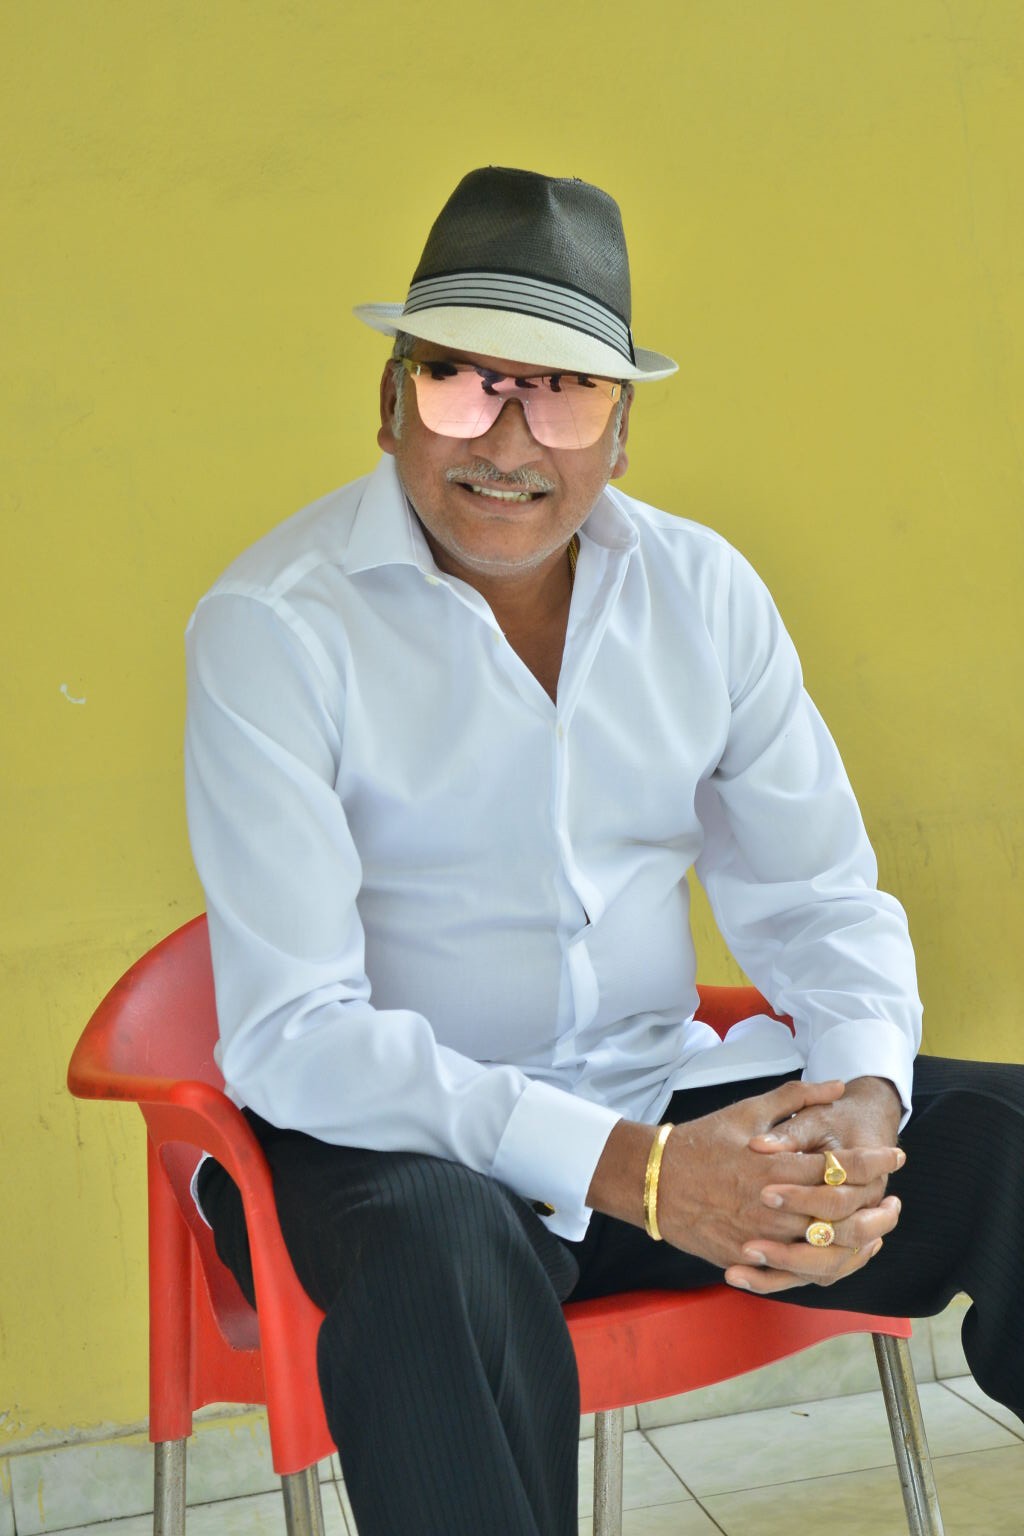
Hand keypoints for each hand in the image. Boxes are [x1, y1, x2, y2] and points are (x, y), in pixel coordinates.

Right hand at [653, 1079, 901, 1283]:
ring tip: (877, 1232)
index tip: (896, 1156)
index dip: (874, 1161)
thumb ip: (794, 1099)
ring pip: (825, 1251)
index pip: (840, 1167)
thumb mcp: (745, 1111)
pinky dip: (825, 1266)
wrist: (652, 1179)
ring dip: (859, 1243)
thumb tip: (834, 1086)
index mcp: (775, 1166)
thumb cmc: (700, 1141)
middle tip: (896, 1202)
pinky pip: (795, 1273)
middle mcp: (774, 1206)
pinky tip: (841, 1256)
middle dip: (877, 1210)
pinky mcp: (747, 1259)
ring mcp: (760, 1238)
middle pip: (842, 1216)